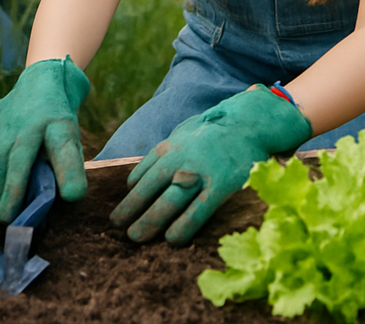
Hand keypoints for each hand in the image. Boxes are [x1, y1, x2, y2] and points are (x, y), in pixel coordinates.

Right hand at [0, 56, 89, 219]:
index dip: (68, 172)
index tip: (72, 196)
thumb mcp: (71, 137)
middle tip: (9, 222)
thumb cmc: (56, 121)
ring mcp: (1, 125)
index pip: (63, 147)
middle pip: (15, 162)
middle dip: (10, 194)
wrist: (39, 83)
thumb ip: (69, 164)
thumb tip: (71, 197)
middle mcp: (26, 124)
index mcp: (56, 125)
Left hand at [109, 85, 312, 245]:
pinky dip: (184, 225)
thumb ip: (164, 154)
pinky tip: (172, 239)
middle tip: (117, 226)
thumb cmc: (212, 133)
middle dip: (131, 209)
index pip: (142, 174)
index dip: (129, 194)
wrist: (246, 124)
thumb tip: (140, 176)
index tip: (119, 209)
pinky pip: (199, 210)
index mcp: (168, 148)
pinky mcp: (221, 186)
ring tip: (135, 237)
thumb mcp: (181, 135)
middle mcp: (180, 160)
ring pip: (170, 201)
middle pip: (150, 189)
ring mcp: (200, 173)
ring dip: (150, 220)